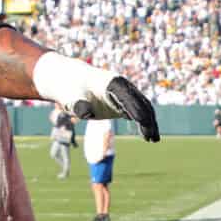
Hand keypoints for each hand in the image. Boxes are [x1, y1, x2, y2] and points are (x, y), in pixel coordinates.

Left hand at [33, 52, 159, 141]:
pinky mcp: (121, 102)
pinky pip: (137, 112)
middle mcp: (122, 87)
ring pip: (143, 107)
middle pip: (141, 102)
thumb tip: (86, 113)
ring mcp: (123, 94)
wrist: (66, 80)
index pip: (128, 97)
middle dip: (147, 119)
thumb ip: (78, 105)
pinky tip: (147, 136)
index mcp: (112, 82)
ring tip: (153, 140)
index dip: (136, 109)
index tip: (142, 123)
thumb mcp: (71, 97)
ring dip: (149, 123)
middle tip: (151, 138)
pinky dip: (143, 123)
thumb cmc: (69, 89)